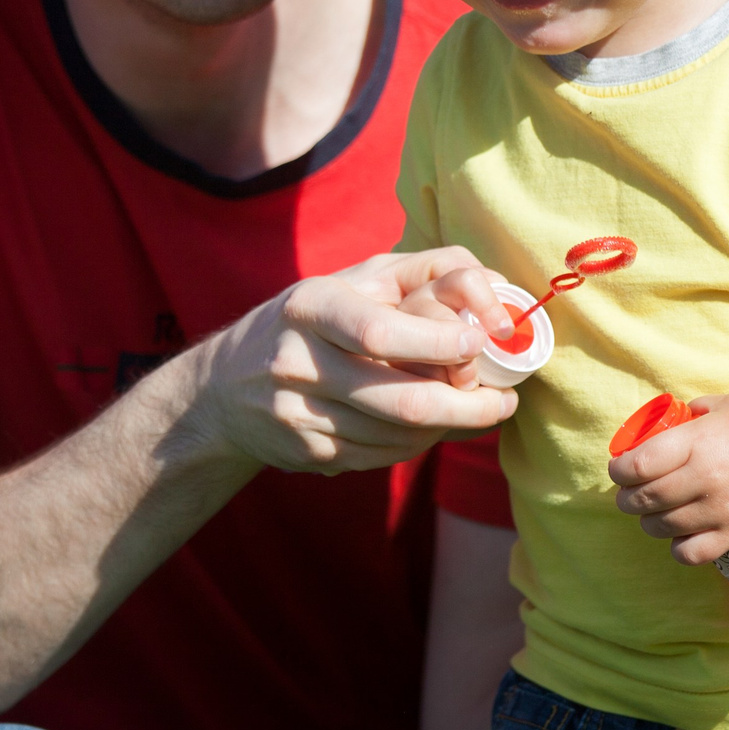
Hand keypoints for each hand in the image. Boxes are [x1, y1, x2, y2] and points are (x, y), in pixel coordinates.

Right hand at [188, 249, 520, 473]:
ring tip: (472, 413)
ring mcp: (296, 413)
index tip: (481, 344)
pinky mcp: (303, 453)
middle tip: (504, 404)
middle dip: (465, 407)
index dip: (438, 343)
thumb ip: (424, 273)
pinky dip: (416, 445)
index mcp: (311, 306)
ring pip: (396, 435)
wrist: (224, 387)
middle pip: (399, 398)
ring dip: (446, 428)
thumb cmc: (317, 319)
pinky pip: (380, 457)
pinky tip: (430, 430)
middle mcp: (296, 361)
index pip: (380, 331)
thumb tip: (494, 296)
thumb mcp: (356, 279)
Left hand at [606, 391, 728, 564]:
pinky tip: (680, 533)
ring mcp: (720, 511)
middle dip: (627, 498)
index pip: (637, 466)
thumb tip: (669, 422)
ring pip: (661, 528)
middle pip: (642, 500)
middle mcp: (705, 479)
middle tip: (630, 491)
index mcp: (699, 442)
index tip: (619, 468)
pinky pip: (691, 553)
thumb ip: (694, 412)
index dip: (618, 470)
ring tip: (654, 511)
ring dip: (648, 521)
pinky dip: (677, 547)